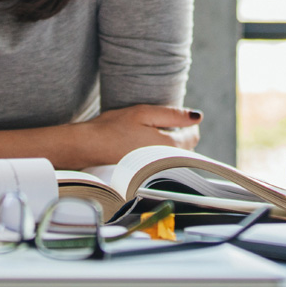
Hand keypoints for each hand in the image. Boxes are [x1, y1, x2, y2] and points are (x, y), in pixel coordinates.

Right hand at [76, 104, 203, 166]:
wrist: (87, 146)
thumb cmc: (114, 127)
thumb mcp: (145, 113)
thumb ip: (173, 115)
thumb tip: (198, 117)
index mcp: (168, 146)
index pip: (192, 137)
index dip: (188, 124)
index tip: (175, 117)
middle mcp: (165, 161)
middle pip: (185, 148)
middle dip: (179, 135)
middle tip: (161, 123)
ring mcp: (154, 169)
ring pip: (172, 156)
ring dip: (169, 145)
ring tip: (150, 133)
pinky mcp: (144, 173)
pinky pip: (160, 162)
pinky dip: (157, 153)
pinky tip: (142, 144)